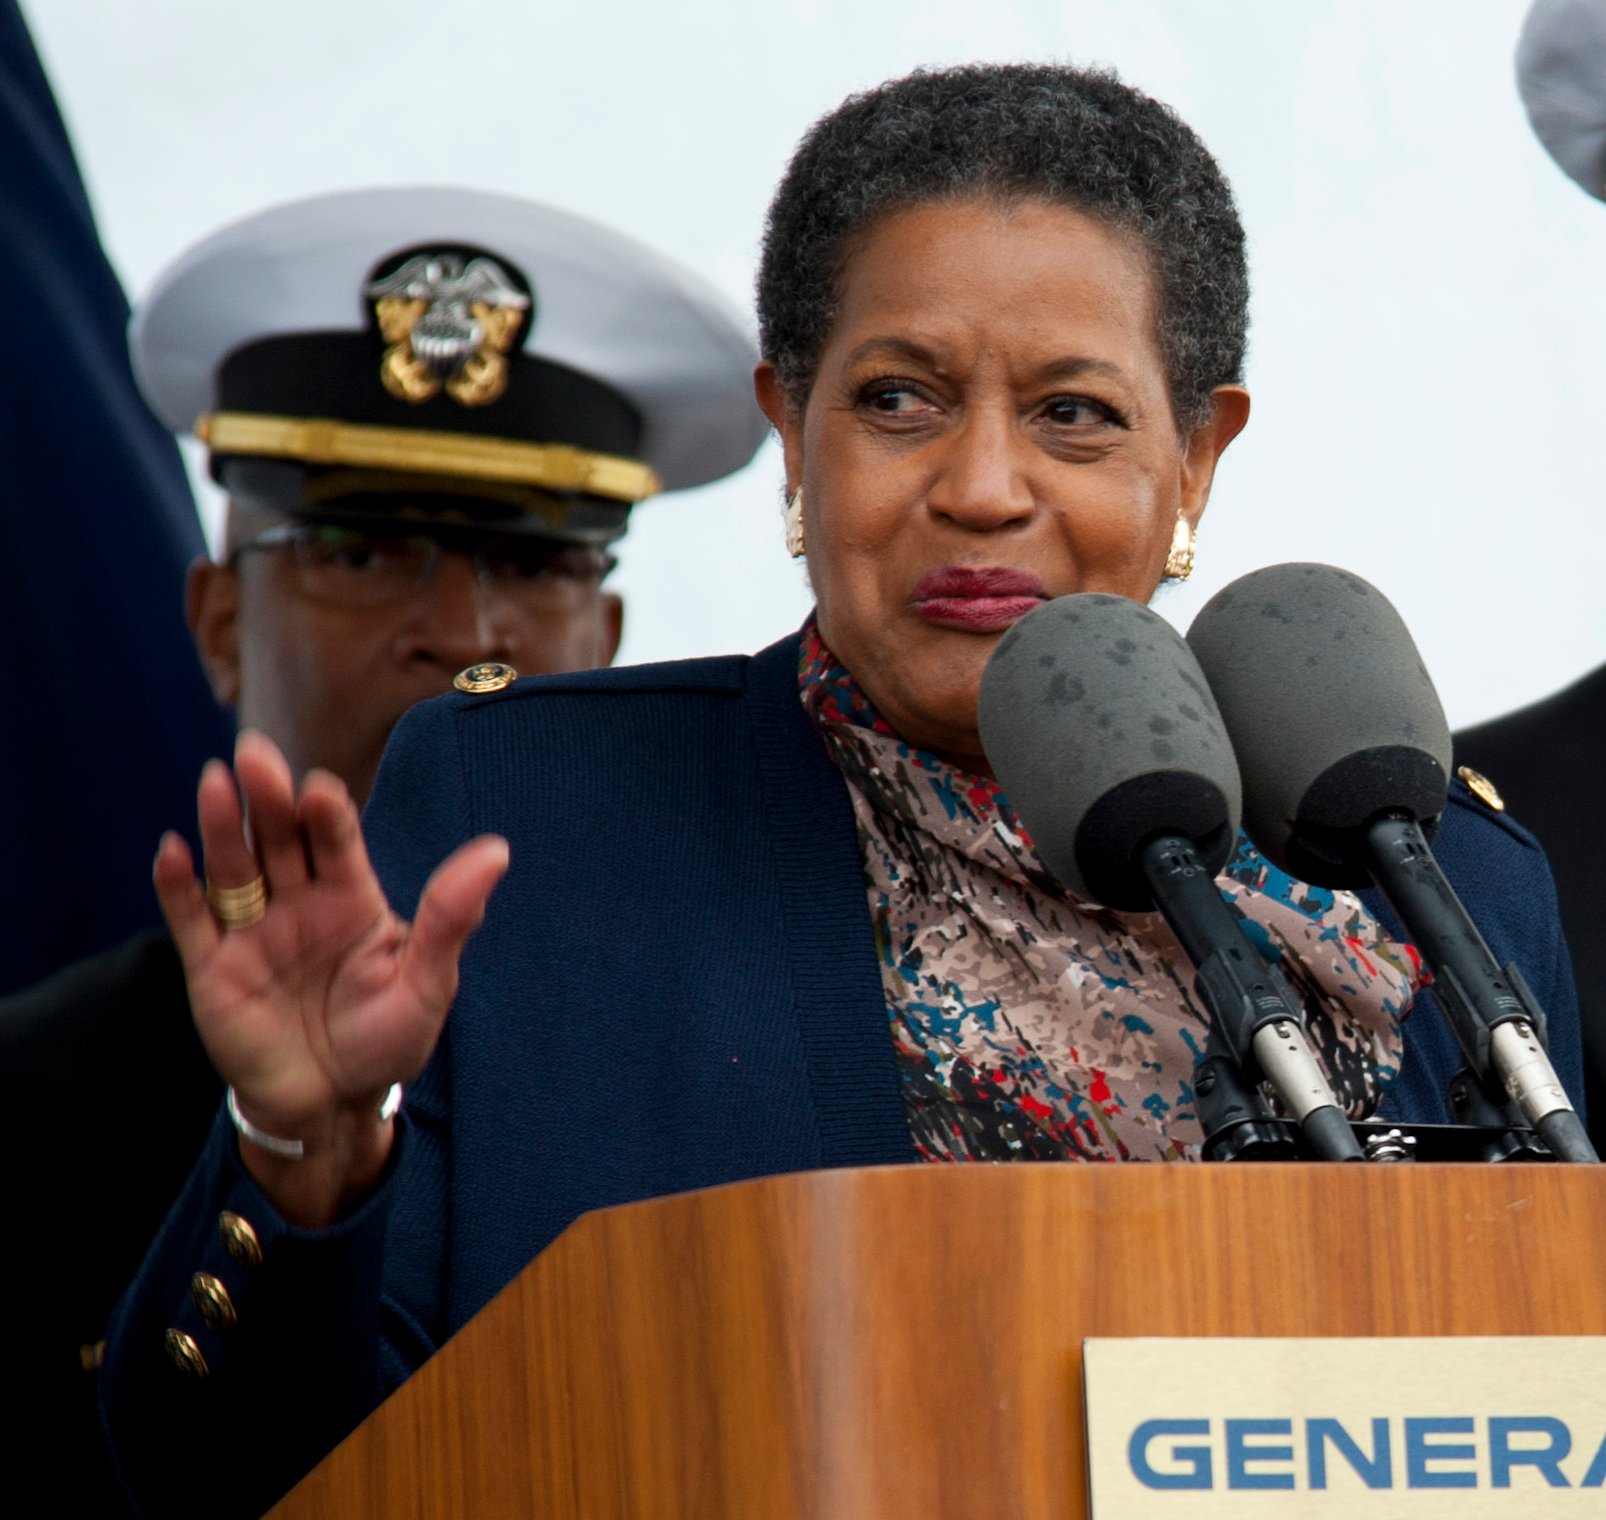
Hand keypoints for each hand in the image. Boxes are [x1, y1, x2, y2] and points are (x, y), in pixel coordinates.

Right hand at [155, 730, 508, 1223]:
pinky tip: (173, 850)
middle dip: (271, 798)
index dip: (328, 814)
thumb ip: (451, 916)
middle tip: (257, 755)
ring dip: (225, 827)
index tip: (323, 790)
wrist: (333, 1104)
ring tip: (217, 781)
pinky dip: (178, 886)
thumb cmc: (387, 1039)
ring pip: (235, 868)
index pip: (337, 841)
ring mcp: (253, 931)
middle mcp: (299, 902)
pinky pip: (192, 920)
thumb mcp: (428, 980)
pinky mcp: (213, 967)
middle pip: (281, 839)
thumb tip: (497, 850)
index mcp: (352, 897)